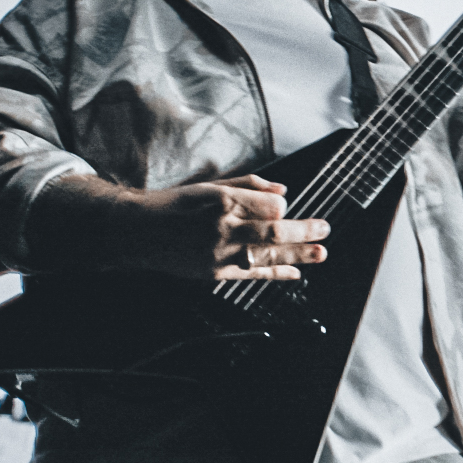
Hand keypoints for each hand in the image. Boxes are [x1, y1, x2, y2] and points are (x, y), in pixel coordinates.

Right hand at [28, 173, 329, 280]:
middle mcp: (222, 227)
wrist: (137, 232)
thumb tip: (283, 192)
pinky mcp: (214, 273)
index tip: (285, 209)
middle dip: (304, 231)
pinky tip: (295, 274)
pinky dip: (276, 275)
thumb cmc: (174, 204)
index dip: (282, 208)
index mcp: (221, 201)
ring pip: (267, 255)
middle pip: (274, 230)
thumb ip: (248, 186)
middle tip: (325, 230)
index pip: (268, 206)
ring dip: (298, 256)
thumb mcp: (209, 186)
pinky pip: (252, 275)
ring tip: (321, 254)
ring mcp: (219, 253)